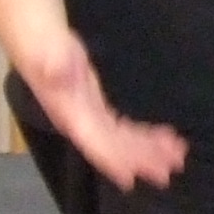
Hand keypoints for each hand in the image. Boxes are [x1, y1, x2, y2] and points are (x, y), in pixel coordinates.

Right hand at [19, 30, 186, 190]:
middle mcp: (81, 123)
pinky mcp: (98, 109)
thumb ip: (52, 64)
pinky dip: (144, 135)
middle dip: (141, 159)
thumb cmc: (43, 43)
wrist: (36, 36)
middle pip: (114, 149)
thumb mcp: (47, 52)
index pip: (94, 144)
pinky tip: (163, 138)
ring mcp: (90, 117)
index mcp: (71, 116)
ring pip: (122, 142)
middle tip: (172, 168)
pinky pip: (123, 129)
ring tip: (177, 155)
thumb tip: (57, 73)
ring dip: (149, 150)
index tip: (133, 177)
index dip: (112, 161)